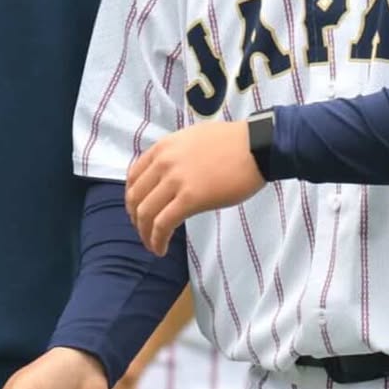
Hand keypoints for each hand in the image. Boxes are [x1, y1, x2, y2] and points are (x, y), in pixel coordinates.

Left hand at [125, 120, 264, 256]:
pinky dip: (157, 240)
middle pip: (136, 198)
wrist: (256, 146)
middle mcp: (164, 162)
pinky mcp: (190, 198)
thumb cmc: (232, 143)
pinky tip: (161, 249)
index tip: (139, 212)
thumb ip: (175, 154)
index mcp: (163, 147)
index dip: (133, 199)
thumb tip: (169, 173)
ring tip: (153, 246)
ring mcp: (175, 180)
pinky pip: (163, 224)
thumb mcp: (193, 138)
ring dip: (146, 234)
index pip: (134, 176)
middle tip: (145, 232)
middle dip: (136, 220)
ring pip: (146, 214)